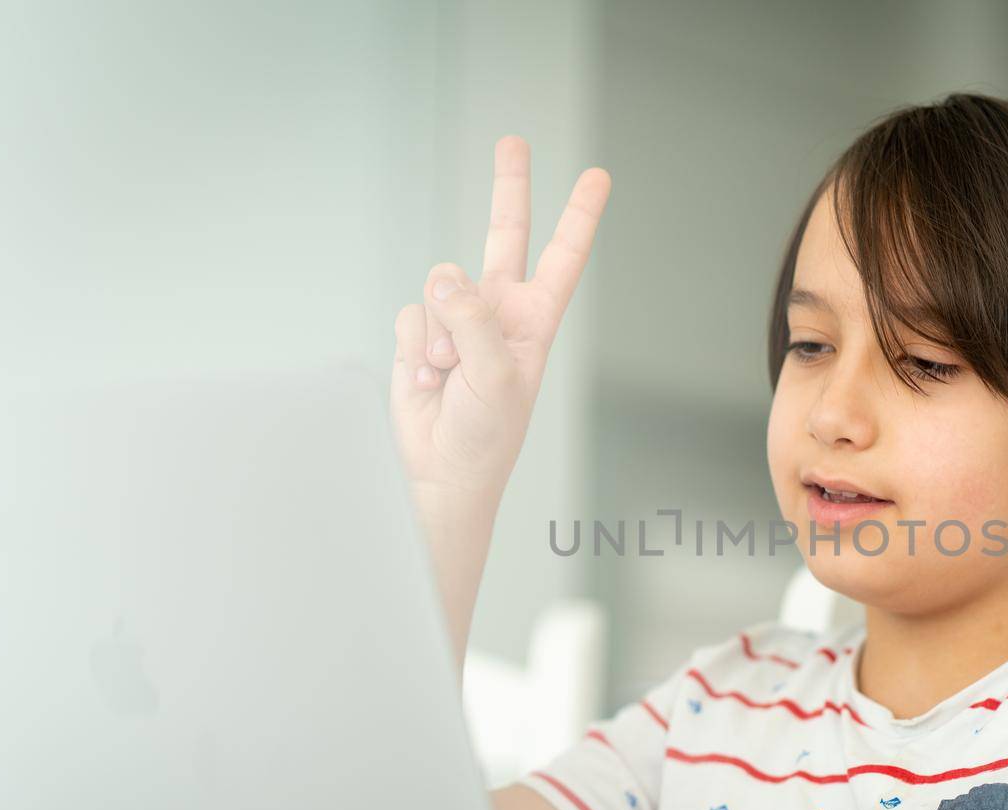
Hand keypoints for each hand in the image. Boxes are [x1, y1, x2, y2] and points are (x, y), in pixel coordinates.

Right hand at [390, 136, 611, 504]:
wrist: (442, 471)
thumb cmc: (486, 434)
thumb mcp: (496, 378)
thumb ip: (474, 321)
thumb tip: (444, 278)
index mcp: (534, 320)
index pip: (562, 257)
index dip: (579, 216)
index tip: (597, 176)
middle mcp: (498, 310)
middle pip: (504, 235)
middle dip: (509, 187)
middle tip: (513, 139)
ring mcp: (457, 319)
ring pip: (439, 287)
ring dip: (438, 335)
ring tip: (449, 376)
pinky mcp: (420, 332)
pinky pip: (409, 314)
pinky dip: (413, 347)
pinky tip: (427, 379)